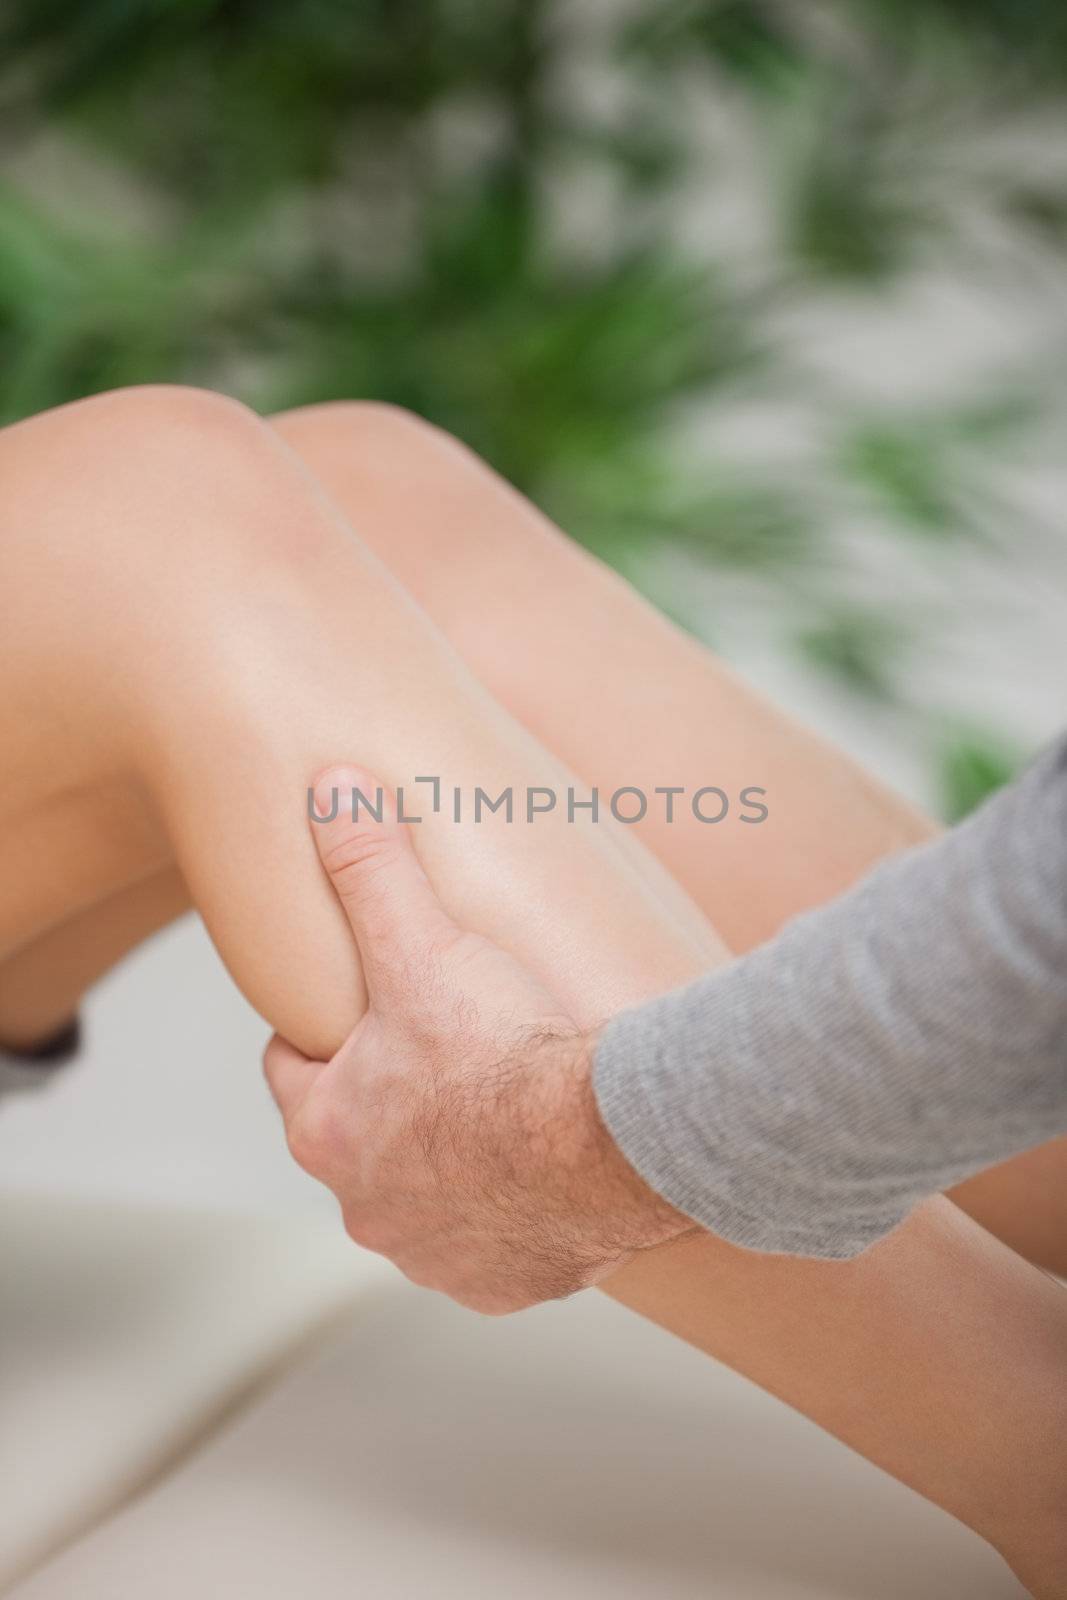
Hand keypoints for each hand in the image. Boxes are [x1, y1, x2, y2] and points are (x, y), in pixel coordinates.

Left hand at [263, 766, 687, 1313]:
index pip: (295, 1071)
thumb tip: (333, 792)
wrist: (608, 1145)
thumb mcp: (424, 945)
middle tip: (446, 1051)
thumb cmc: (504, 1053)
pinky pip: (498, 1245)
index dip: (325, 1031)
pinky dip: (515, 1212)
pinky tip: (546, 1171)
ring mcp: (437, 1257)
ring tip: (502, 1110)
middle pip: (364, 1138)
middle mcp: (368, 1210)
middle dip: (394, 1098)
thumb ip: (371, 869)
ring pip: (428, 1198)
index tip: (360, 1007)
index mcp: (328, 1131)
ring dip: (453, 1162)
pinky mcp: (508, 1286)